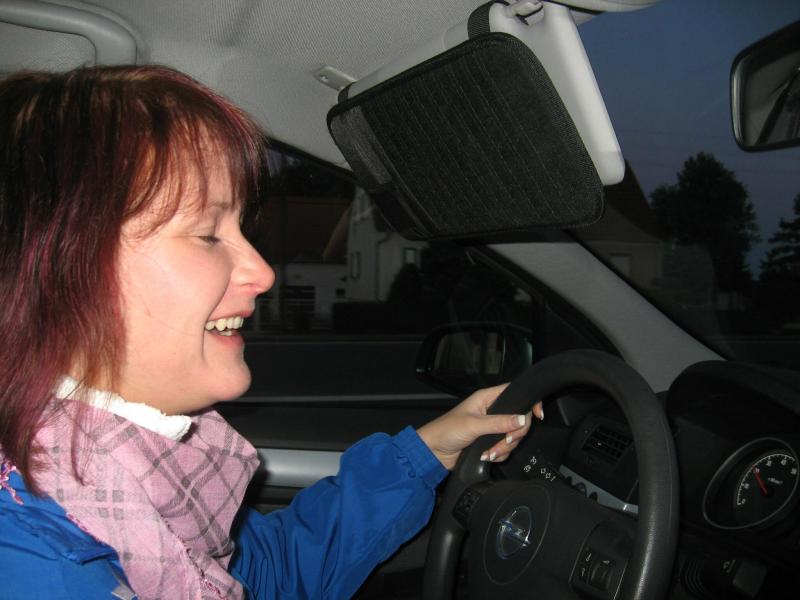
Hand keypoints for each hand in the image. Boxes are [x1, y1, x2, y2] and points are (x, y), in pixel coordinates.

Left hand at [416, 384, 543, 469]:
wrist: (433, 452)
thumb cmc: (445, 430)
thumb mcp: (473, 425)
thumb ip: (499, 422)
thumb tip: (521, 419)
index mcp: (487, 398)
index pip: (515, 393)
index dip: (528, 402)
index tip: (537, 415)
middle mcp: (492, 411)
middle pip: (519, 419)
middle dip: (514, 434)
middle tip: (504, 441)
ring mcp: (492, 428)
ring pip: (513, 436)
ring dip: (504, 448)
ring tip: (488, 452)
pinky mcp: (490, 442)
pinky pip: (506, 449)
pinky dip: (498, 455)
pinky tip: (486, 456)